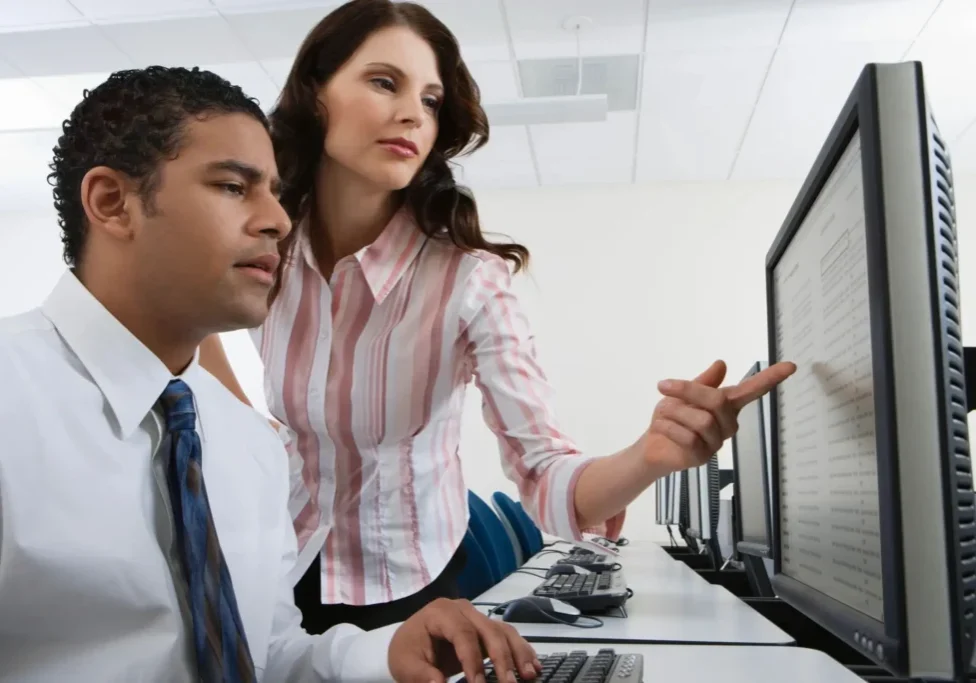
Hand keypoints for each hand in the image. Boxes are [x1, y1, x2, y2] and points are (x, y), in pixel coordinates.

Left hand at [388, 598, 541, 682]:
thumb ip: (421, 675)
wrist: (411, 642)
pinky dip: (522, 651)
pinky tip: (533, 667)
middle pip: (489, 630)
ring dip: (519, 654)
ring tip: (530, 675)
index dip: (472, 659)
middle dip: (502, 659)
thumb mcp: (405, 664)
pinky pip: (508, 636)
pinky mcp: (486, 629)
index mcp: (441, 613)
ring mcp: (477, 617)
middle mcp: (463, 610)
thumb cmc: (408, 650)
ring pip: (504, 631)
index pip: (462, 634)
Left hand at [645, 359, 795, 471]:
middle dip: (688, 391)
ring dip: (674, 412)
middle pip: (717, 400)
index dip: (770, 378)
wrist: (651, 444)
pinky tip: (661, 428)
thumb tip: (721, 364)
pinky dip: (669, 427)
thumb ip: (703, 382)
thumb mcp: (682, 394)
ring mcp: (717, 442)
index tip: (790, 366)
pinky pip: (689, 437)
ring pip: (702, 420)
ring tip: (663, 414)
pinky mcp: (703, 457)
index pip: (752, 390)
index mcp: (726, 405)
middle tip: (664, 386)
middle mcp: (727, 423)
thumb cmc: (671, 416)